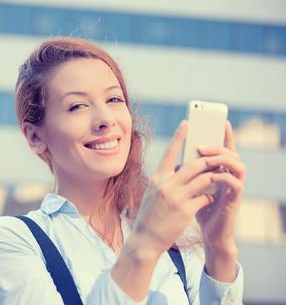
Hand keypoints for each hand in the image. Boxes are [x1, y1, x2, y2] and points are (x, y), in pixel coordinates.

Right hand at [129, 120, 216, 255]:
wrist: (144, 240)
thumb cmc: (149, 216)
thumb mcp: (153, 194)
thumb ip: (165, 181)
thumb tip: (179, 170)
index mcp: (157, 179)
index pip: (169, 153)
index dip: (179, 136)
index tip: (187, 123)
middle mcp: (166, 185)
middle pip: (193, 164)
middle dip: (208, 159)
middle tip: (217, 155)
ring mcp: (176, 198)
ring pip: (203, 179)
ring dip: (214, 176)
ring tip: (219, 176)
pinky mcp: (185, 210)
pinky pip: (205, 197)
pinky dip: (210, 195)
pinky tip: (210, 198)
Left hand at [195, 121, 244, 275]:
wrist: (207, 233)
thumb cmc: (197, 209)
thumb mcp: (189, 188)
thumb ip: (186, 175)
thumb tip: (174, 161)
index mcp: (218, 171)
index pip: (222, 149)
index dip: (224, 135)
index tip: (221, 121)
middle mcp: (228, 176)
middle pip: (231, 152)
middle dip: (218, 145)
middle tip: (202, 144)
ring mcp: (233, 187)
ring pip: (238, 164)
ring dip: (223, 158)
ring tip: (207, 156)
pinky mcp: (234, 199)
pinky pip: (235, 182)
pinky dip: (225, 176)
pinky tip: (214, 174)